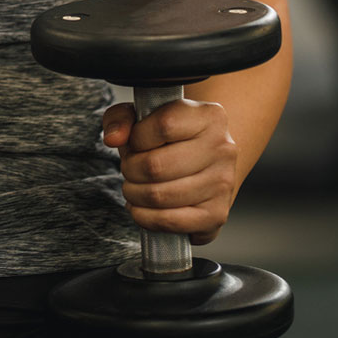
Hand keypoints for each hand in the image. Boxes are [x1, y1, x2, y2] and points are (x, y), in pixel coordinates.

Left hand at [101, 97, 237, 246]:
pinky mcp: (216, 215)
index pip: (163, 125)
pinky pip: (171, 222)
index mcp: (209, 116)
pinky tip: (142, 208)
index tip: (134, 142)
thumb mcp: (143, 115)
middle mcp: (222, 149)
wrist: (205, 161)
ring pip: (160, 196)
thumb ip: (120, 118)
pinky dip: (146, 218)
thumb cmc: (170, 136)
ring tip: (134, 186)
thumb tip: (114, 138)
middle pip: (156, 166)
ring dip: (134, 194)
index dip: (137, 137)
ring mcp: (222, 184)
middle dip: (130, 170)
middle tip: (129, 168)